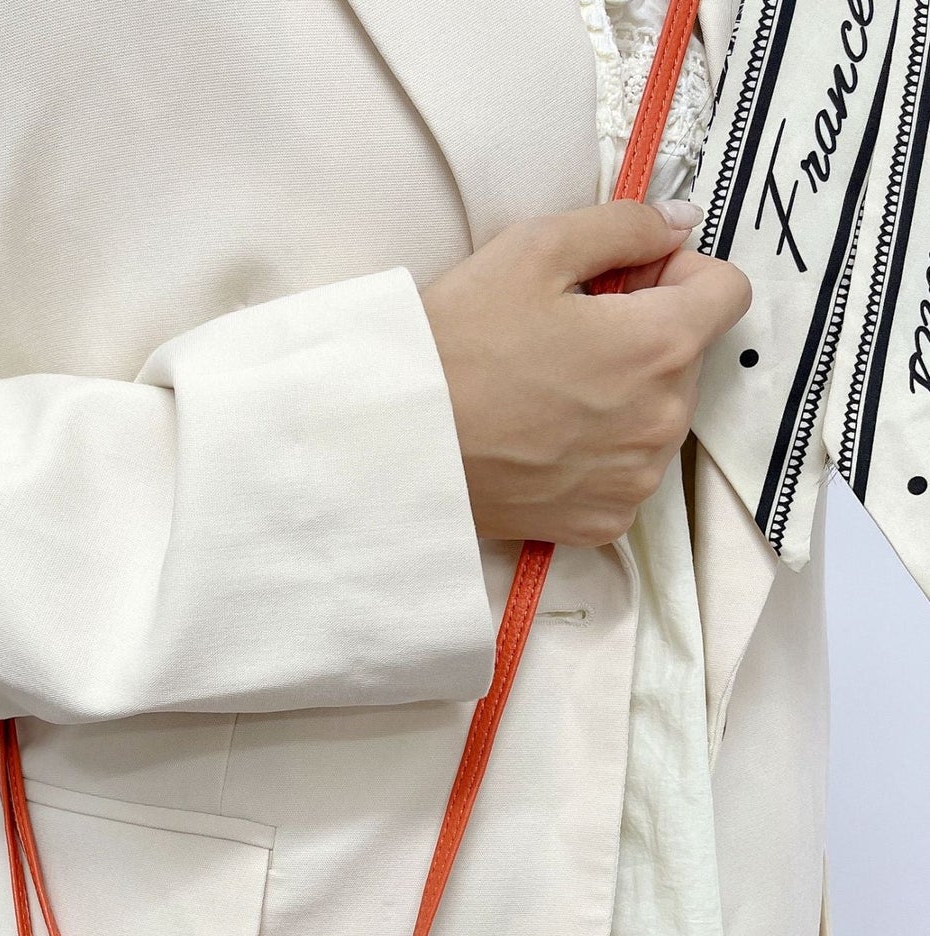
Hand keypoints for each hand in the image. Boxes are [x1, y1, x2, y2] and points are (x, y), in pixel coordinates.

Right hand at [419, 199, 750, 546]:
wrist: (398, 442)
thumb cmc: (456, 344)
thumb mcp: (532, 248)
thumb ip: (623, 225)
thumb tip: (678, 222)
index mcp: (660, 344)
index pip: (729, 292)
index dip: (678, 273)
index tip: (623, 282)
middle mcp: (664, 420)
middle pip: (689, 356)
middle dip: (644, 337)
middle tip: (565, 338)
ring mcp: (635, 479)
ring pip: (658, 416)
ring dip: (623, 397)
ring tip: (547, 392)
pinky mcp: (603, 521)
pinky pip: (626, 472)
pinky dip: (599, 453)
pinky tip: (544, 439)